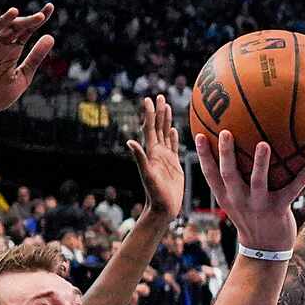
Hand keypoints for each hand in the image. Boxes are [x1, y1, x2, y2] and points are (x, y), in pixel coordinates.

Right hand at [0, 5, 55, 123]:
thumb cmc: (0, 93)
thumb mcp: (23, 76)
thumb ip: (35, 58)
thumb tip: (51, 37)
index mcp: (12, 49)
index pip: (25, 29)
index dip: (37, 19)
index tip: (50, 7)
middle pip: (10, 27)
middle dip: (24, 21)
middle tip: (40, 17)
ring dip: (1, 21)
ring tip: (14, 13)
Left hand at [126, 94, 183, 216]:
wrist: (163, 208)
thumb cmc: (155, 194)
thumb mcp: (147, 175)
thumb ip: (140, 158)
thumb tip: (130, 142)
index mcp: (151, 152)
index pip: (150, 128)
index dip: (149, 113)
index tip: (149, 99)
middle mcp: (157, 152)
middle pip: (157, 127)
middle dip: (158, 111)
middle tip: (159, 96)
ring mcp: (165, 158)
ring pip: (165, 134)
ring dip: (166, 120)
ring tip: (167, 106)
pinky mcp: (174, 164)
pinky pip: (173, 146)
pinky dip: (173, 136)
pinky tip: (174, 129)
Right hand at [195, 127, 304, 253]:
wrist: (265, 249)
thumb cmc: (251, 218)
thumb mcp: (235, 202)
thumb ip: (232, 182)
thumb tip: (230, 155)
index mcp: (227, 197)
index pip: (210, 175)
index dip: (203, 156)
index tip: (199, 135)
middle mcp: (239, 200)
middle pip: (229, 174)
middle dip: (226, 153)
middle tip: (226, 132)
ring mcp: (258, 206)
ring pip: (257, 181)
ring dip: (260, 163)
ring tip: (264, 144)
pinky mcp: (278, 210)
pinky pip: (290, 191)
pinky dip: (301, 179)